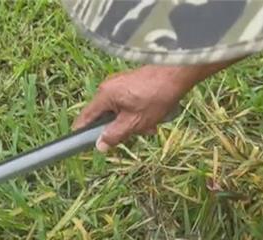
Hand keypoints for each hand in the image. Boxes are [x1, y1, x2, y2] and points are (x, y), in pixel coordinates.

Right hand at [73, 63, 227, 151]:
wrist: (178, 71)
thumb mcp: (135, 122)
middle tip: (137, 133)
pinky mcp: (132, 83)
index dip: (84, 134)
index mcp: (104, 95)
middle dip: (120, 128)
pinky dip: (139, 112)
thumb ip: (115, 135)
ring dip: (133, 122)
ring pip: (120, 112)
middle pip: (105, 117)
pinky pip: (129, 103)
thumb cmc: (156, 95)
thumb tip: (100, 145)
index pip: (85, 118)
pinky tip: (154, 115)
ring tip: (151, 124)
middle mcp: (109, 87)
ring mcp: (121, 84)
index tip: (89, 145)